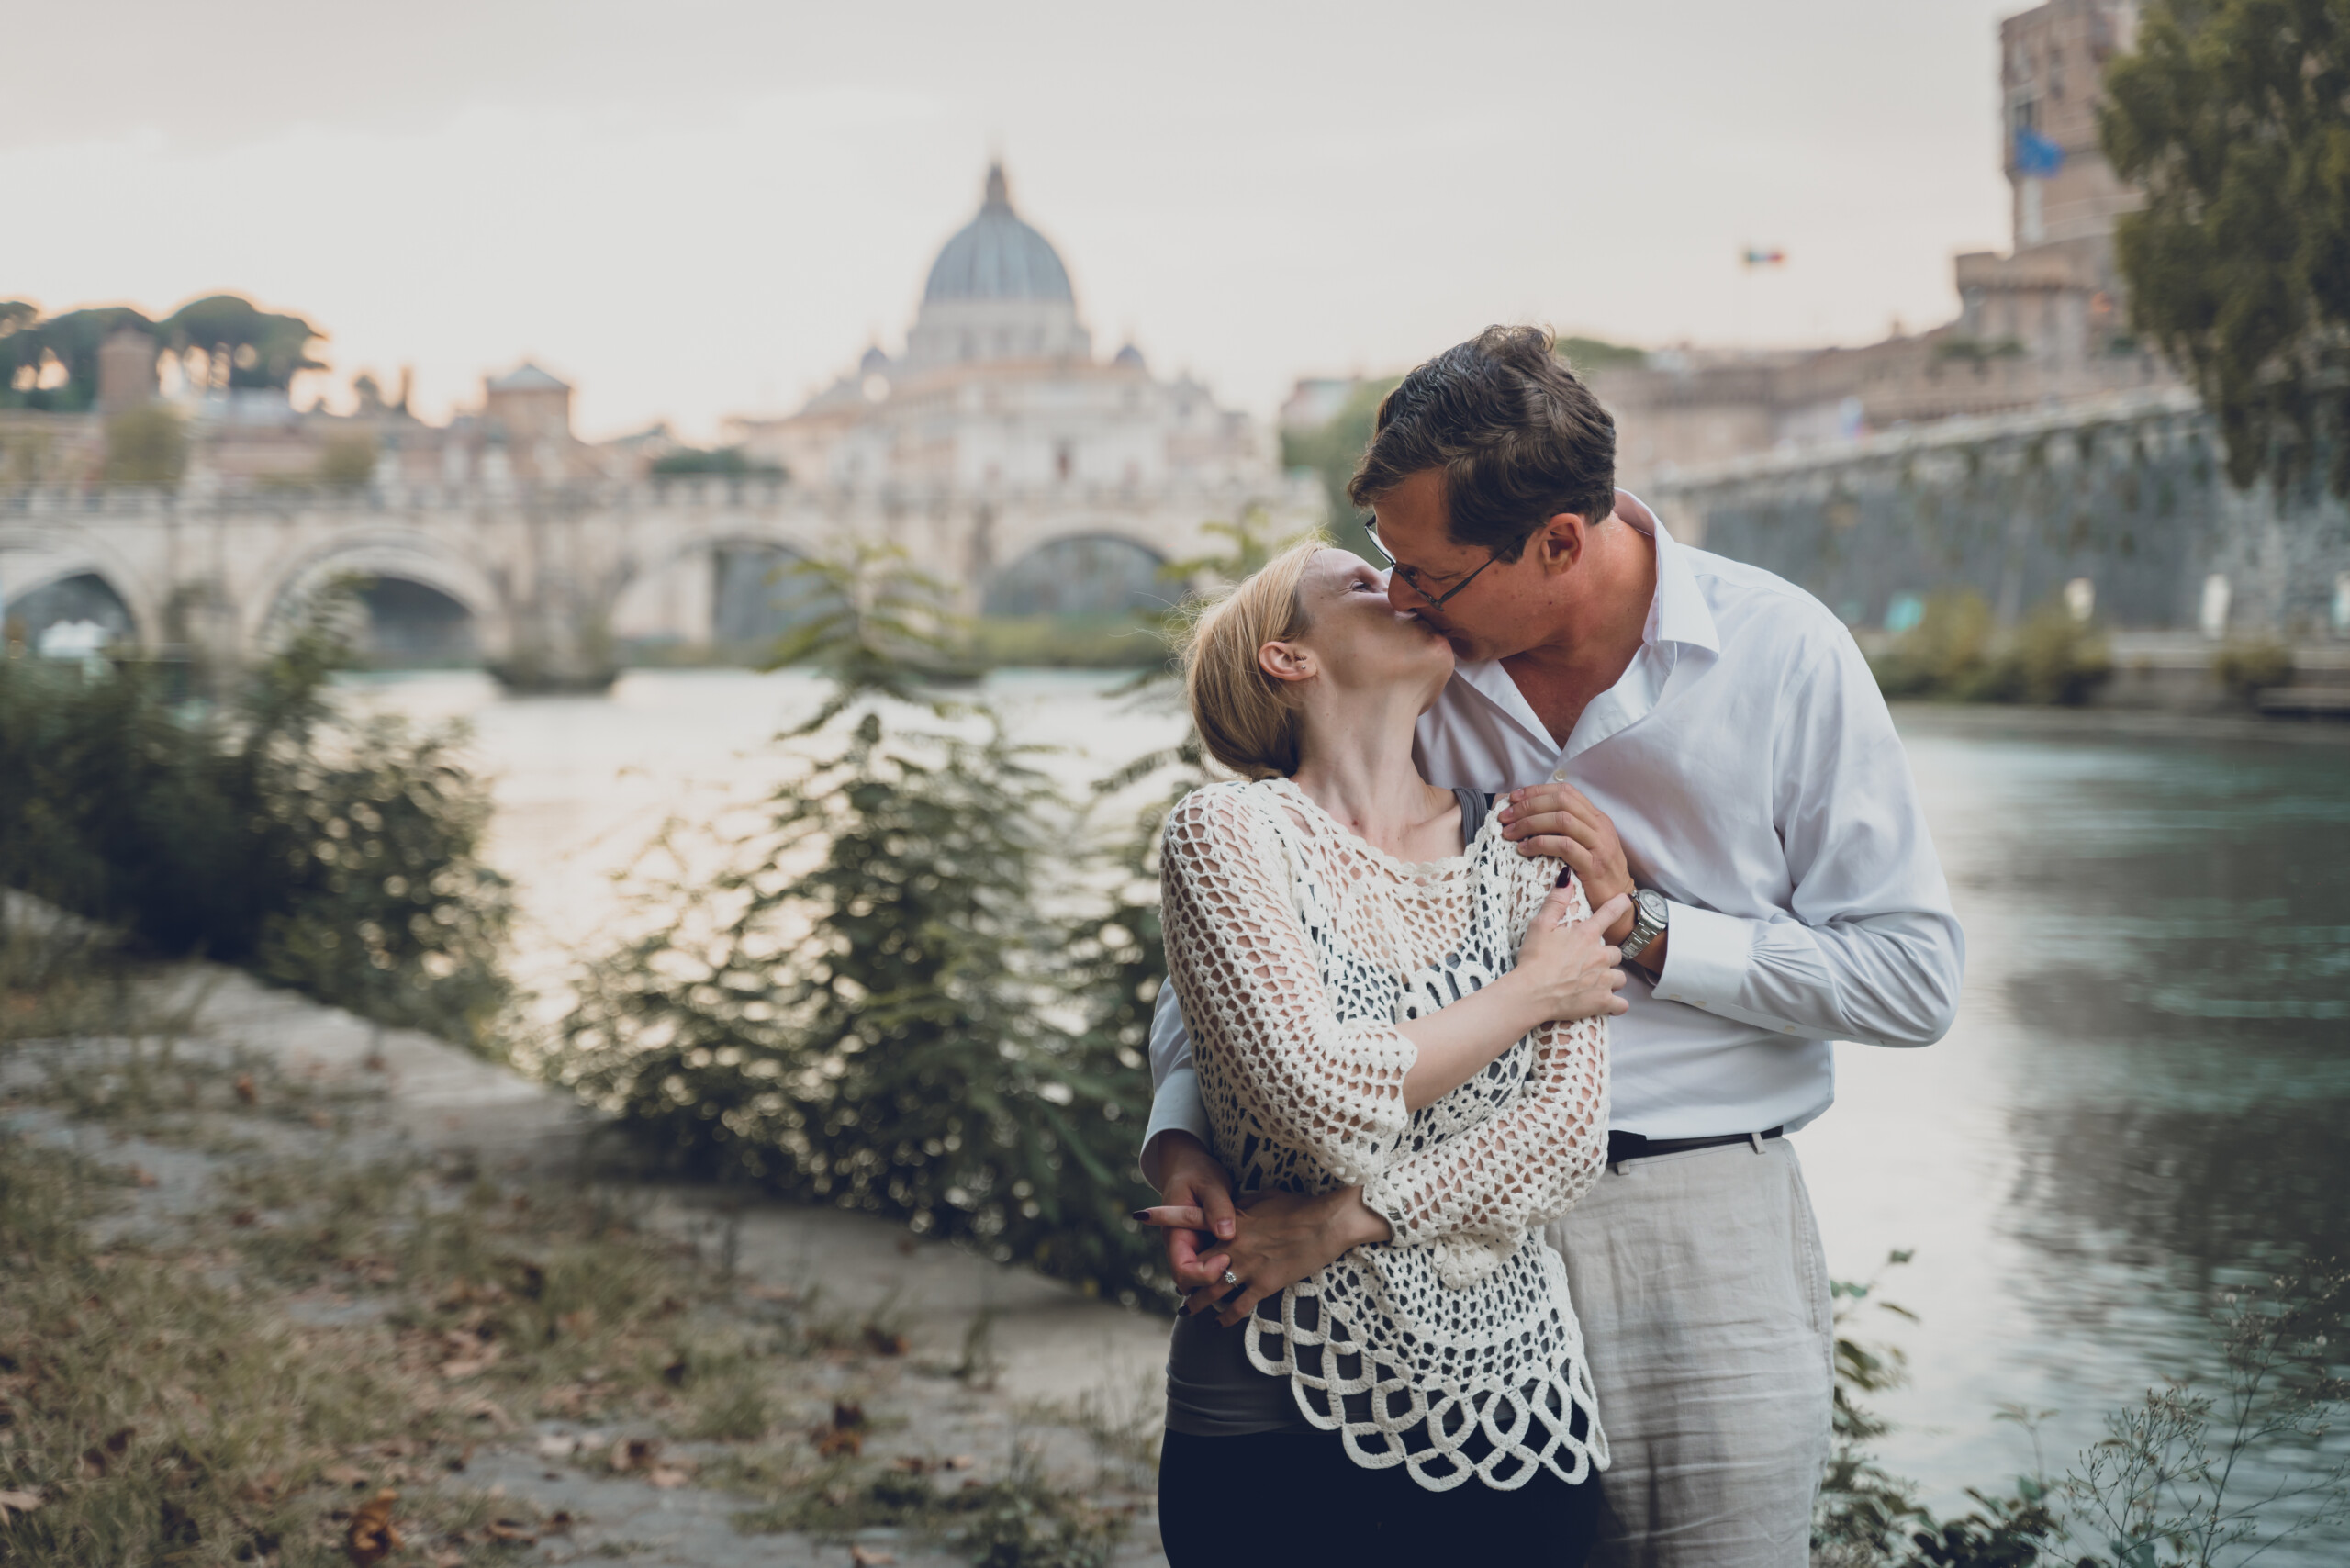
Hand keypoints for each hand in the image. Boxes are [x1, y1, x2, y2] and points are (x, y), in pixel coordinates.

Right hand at [1132, 1131, 1235, 1292]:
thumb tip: (1227, 1234)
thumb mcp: (1209, 1183)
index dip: (1203, 1274)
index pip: (1182, 1271)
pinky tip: (1248, 1261)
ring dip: (1221, 1277)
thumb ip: (1217, 1207)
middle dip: (1214, 1281)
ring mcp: (1194, 1247)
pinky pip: (1214, 1265)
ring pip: (1203, 1278)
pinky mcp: (1207, 1244)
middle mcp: (1182, 1246)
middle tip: (1238, 1265)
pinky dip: (1228, 1268)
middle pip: (1191, 1282)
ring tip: (1247, 1269)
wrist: (1188, 1163)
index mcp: (1175, 1234)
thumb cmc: (1197, 1171)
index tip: (1226, 1258)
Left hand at [1136, 1187, 1389, 1326]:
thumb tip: (1226, 1211)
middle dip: (1184, 1278)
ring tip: (1188, 1311)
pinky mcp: (1265, 1284)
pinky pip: (1239, 1307)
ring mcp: (1248, 1267)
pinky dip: (1227, 1318)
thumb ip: (1238, 1207)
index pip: (1190, 1217)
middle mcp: (1232, 1245)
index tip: (1141, 1216)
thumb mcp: (1261, 1197)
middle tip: (1178, 1287)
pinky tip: (1220, 1323)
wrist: (1325, 1222)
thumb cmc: (1296, 1205)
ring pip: (1211, 1292)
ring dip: (1197, 1304)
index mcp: (1230, 1221)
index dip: (1164, 1217)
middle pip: (1196, 1266)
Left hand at [1500, 783, 1635, 942]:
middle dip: (1528, 806)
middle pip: (1561, 802)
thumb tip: (1530, 815)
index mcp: (1596, 818)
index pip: (1565, 792)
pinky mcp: (1594, 865)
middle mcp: (1599, 827)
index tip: (1513, 798)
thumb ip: (1567, 829)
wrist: (1620, 902)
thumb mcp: (1585, 844)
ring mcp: (1599, 845)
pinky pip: (1565, 846)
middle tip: (1505, 817)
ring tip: (1509, 833)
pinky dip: (1540, 844)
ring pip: (1562, 820)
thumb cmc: (1596, 874)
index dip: (1536, 791)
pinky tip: (1523, 849)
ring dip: (1530, 823)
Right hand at [1509, 887, 1630, 1021]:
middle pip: (1616, 953)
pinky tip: (1606, 1003)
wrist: (1532, 993)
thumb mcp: (1540, 926)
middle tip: (1590, 962)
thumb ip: (1556, 902)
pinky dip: (1615, 1004)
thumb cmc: (1534, 960)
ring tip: (1595, 983)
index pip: (1609, 913)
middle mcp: (1601, 955)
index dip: (1619, 905)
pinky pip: (1621, 1004)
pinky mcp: (1603, 1001)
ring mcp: (1604, 980)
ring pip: (1620, 978)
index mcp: (1586, 935)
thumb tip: (1566, 879)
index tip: (1625, 901)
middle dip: (1606, 956)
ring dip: (1611, 979)